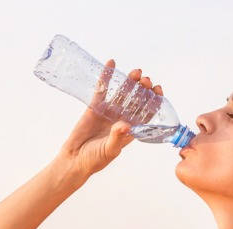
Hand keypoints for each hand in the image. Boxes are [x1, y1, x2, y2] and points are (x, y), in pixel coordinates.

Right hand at [55, 59, 163, 178]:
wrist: (74, 159)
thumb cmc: (95, 159)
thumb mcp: (109, 150)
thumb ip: (117, 137)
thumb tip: (126, 125)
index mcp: (130, 130)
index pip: (146, 113)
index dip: (153, 102)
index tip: (157, 91)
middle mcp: (122, 118)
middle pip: (136, 100)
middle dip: (143, 89)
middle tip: (146, 80)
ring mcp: (109, 111)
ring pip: (122, 93)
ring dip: (129, 82)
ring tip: (136, 72)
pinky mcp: (95, 107)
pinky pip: (102, 89)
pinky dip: (106, 77)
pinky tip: (111, 64)